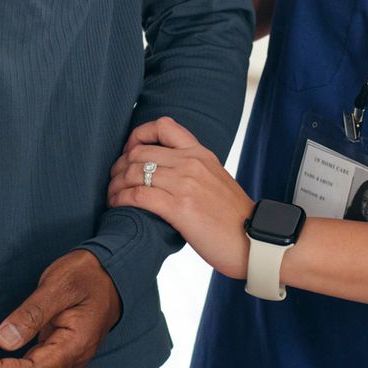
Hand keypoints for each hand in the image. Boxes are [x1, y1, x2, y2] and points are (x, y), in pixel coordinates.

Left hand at [107, 117, 254, 281]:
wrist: (256, 241)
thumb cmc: (235, 218)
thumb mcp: (216, 180)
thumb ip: (192, 170)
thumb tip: (164, 173)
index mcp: (201, 153)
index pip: (163, 125)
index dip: (139, 135)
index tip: (129, 152)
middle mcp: (192, 163)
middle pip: (140, 151)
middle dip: (118, 165)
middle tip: (112, 181)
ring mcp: (186, 184)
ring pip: (134, 172)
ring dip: (115, 185)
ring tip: (111, 197)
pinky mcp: (180, 208)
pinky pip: (139, 196)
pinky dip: (121, 199)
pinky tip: (117, 206)